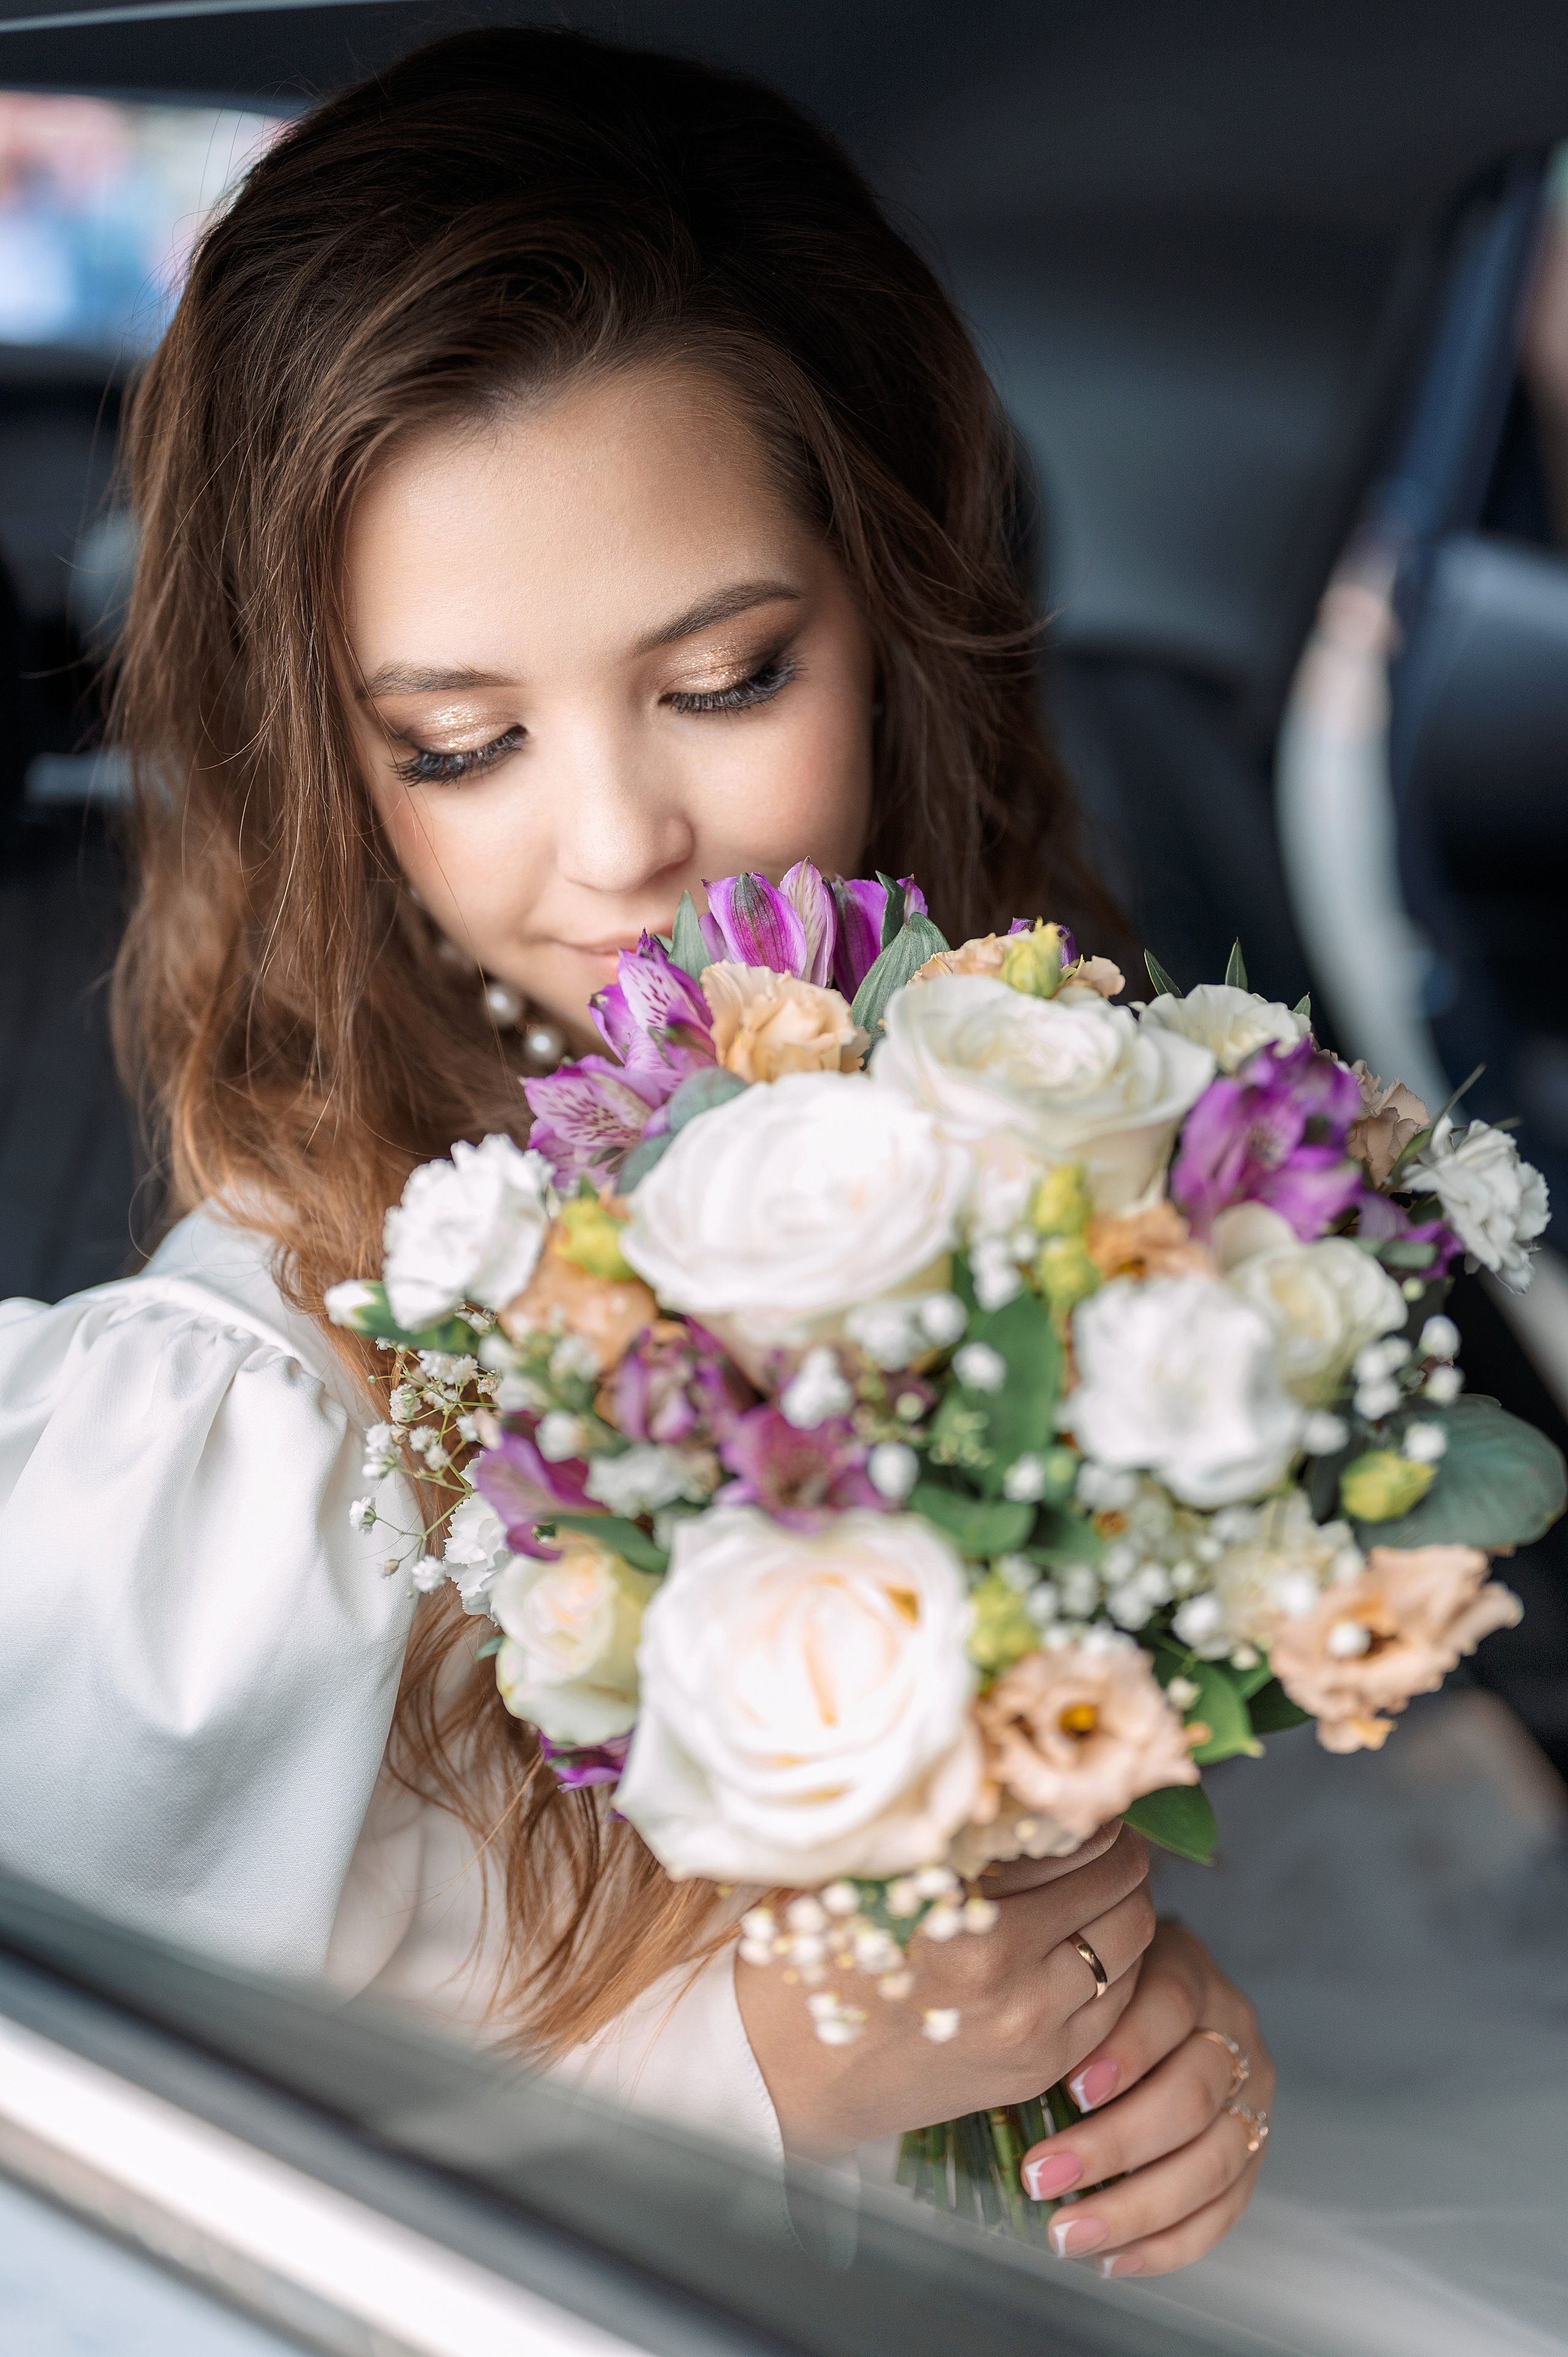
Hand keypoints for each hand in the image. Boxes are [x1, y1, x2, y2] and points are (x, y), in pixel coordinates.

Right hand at [735, 1822, 1154, 2158]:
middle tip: (1100, 1827)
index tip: (1075, 1793)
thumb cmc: (813, 1954)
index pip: (1073, 1836)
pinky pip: (1121, 2001)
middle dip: (1118, 1847)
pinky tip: (1086, 1938)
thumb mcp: (858, 1869)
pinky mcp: (1040, 2067)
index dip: (1084, 1805)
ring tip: (1099, 1879)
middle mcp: (1010, 1976)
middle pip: (1120, 1883)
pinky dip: (1120, 1961)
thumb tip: (1008, 1766)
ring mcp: (1033, 2029)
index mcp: (963, 1918)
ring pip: (1135, 1941)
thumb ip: (934, 1824)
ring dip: (1128, 1901)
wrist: (787, 2073)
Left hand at [1017, 1919, 1272, 2277]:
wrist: (1162, 1994)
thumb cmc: (1098, 1988)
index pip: (1171, 2005)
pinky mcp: (1254, 2153)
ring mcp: (1252, 2097)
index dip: (1126, 2050)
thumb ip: (1062, 1999)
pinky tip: (1111, 2259)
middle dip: (1113, 2145)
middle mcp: (1233, 2032)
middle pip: (1192, 2095)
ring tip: (1065, 2234)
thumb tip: (998, 2052)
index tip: (1069, 2089)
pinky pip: (1223, 2212)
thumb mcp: (1085, 1971)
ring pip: (1213, 2162)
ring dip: (1135, 2207)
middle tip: (1039, 2177)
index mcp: (1191, 1972)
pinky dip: (1167, 2244)